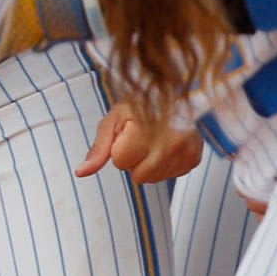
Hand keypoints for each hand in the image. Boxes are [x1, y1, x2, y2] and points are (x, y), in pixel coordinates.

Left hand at [81, 103, 206, 184]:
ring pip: (154, 179)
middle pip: (139, 176)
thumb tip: (81, 173)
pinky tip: (166, 147)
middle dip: (134, 161)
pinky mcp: (195, 159)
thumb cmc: (139, 107)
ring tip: (153, 142)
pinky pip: (171, 176)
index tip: (127, 134)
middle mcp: (170, 145)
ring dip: (148, 165)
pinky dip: (164, 165)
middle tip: (140, 140)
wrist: (173, 96)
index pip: (120, 162)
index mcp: (146, 132)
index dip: (118, 150)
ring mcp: (186, 153)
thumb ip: (98, 149)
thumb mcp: (113, 121)